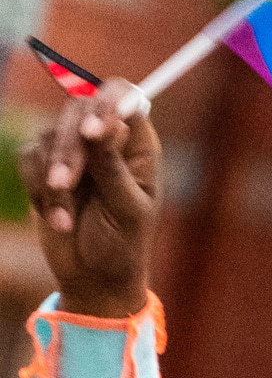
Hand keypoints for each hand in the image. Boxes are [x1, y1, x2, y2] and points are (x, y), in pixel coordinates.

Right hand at [19, 79, 161, 319]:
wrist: (94, 279)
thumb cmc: (123, 247)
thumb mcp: (127, 211)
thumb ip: (114, 168)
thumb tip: (108, 127)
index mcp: (137, 146)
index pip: (122, 98)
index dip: (106, 104)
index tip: (93, 132)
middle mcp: (106, 140)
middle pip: (78, 108)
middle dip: (68, 148)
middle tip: (64, 184)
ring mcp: (74, 151)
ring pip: (49, 135)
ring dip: (52, 178)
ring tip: (65, 219)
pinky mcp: (45, 167)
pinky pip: (29, 159)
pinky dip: (38, 190)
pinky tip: (57, 220)